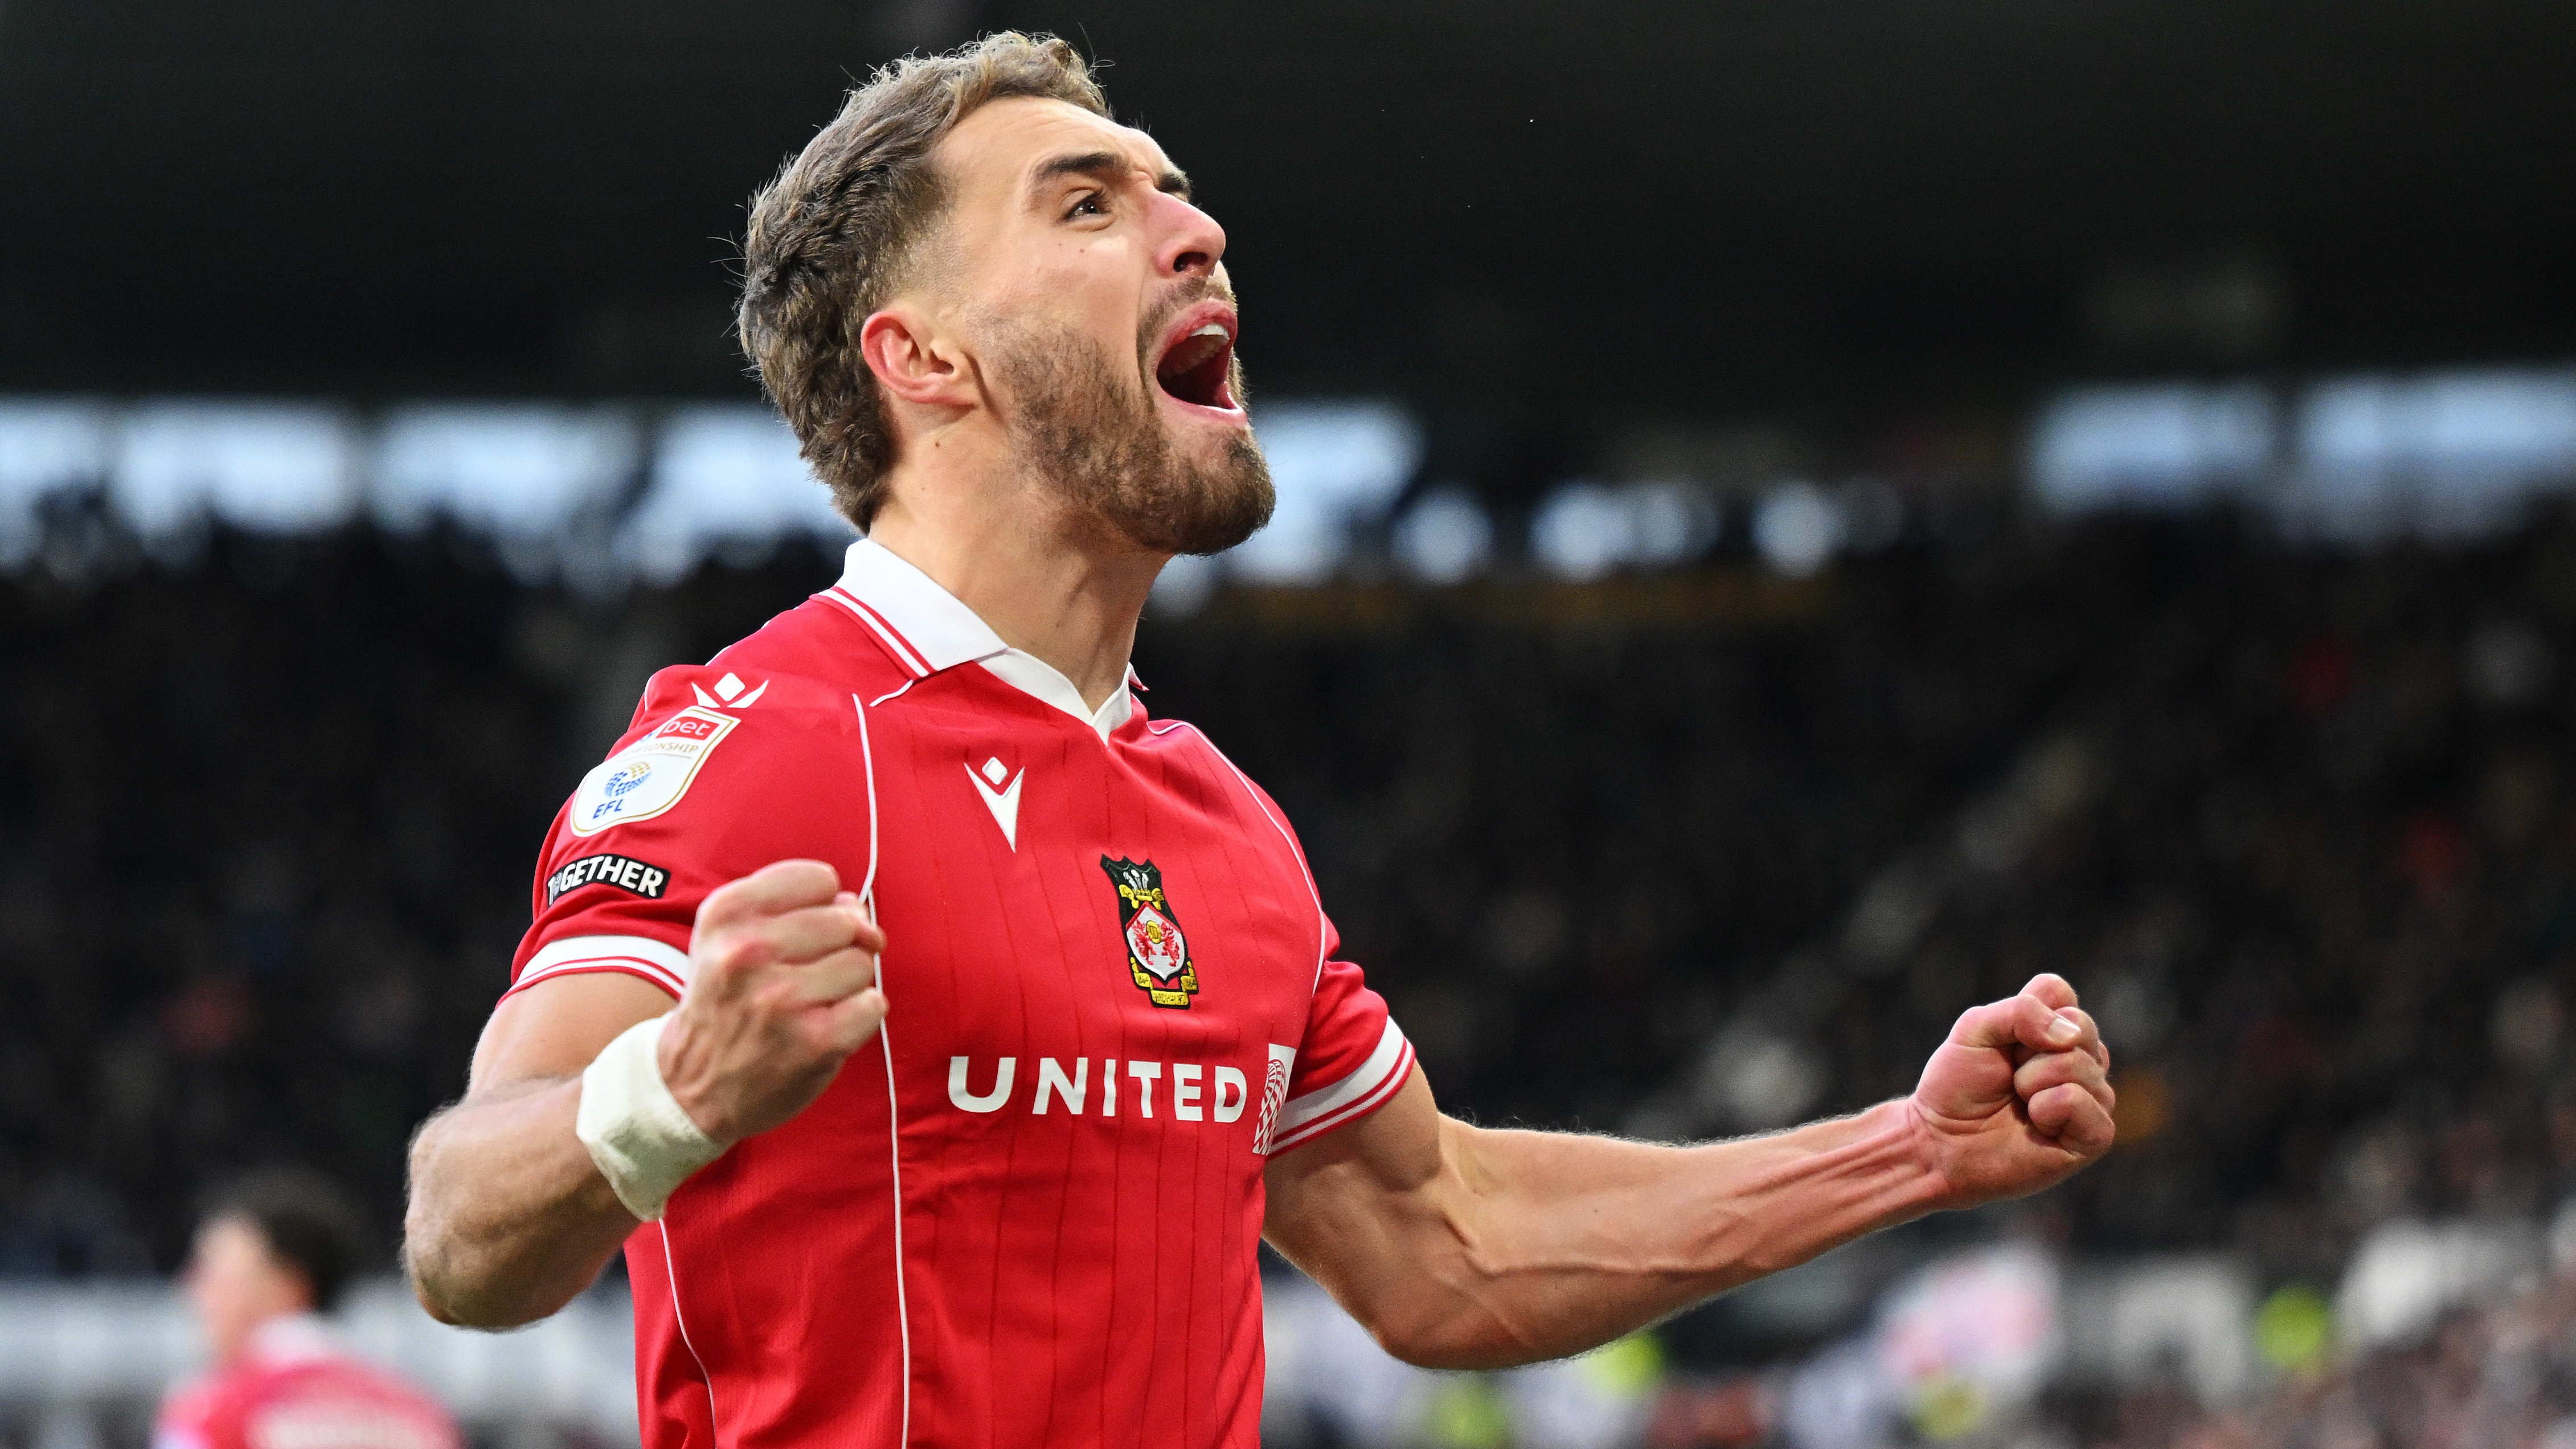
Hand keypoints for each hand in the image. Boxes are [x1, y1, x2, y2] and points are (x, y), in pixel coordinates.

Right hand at [658, 860, 888, 1145]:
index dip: (822, 906)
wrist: (689, 1087)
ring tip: (808, 1006)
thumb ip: (795, 908)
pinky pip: (874, 1004)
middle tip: (800, 978)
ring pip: (861, 963)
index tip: (799, 934)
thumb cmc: (725, 1002)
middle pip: (846, 921)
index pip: (819, 879)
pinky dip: (860, 1017)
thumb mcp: (730, 937)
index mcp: (726, 914)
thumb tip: (858, 908)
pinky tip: (824, 1029)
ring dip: (847, 986)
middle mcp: (748, 952)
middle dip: (837, 947)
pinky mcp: (814, 1042)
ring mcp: (782, 999)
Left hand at [1907, 973, 2114, 1209]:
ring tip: (2019, 1103)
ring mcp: (2093, 1096)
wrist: (1942, 1143)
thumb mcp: (1974, 1030)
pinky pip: (2080, 1101)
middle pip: (2077, 1026)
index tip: (1999, 1043)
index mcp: (2055, 1027)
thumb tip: (2070, 1035)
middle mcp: (2081, 1058)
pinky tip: (2036, 1125)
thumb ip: (2020, 1011)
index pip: (2057, 992)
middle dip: (2027, 1051)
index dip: (2021, 1014)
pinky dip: (2046, 1109)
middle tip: (2008, 1077)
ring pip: (2078, 1064)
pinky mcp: (2095, 1134)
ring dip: (2031, 1082)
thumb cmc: (1958, 1086)